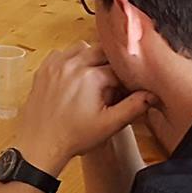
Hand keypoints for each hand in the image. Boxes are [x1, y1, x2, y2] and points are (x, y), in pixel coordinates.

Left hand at [12, 43, 148, 172]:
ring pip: (81, 47)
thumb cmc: (72, 137)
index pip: (118, 67)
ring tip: (94, 77)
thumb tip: (151, 95)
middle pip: (101, 50)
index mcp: (90, 76)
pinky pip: (61, 53)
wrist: (40, 144)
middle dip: (110, 63)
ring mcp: (55, 65)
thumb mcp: (109, 125)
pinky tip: (75, 76)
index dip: (125, 77)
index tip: (125, 87)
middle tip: (112, 81)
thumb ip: (133, 107)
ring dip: (91, 57)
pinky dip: (70, 59)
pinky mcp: (44, 70)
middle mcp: (72, 65)